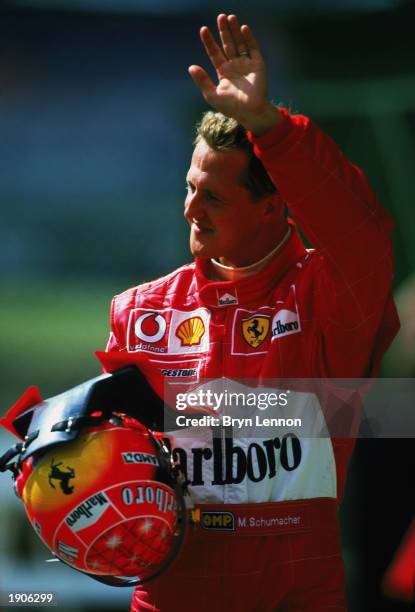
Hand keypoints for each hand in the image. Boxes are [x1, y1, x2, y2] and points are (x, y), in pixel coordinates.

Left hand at [188, 13, 279, 135]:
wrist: (250, 112)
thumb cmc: (231, 107)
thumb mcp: (212, 95)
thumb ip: (202, 81)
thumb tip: (191, 67)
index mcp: (223, 72)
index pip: (214, 53)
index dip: (209, 41)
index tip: (203, 30)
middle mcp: (234, 65)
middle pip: (227, 44)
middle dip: (223, 31)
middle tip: (220, 17)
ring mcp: (246, 63)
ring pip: (239, 43)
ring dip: (235, 30)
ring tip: (230, 17)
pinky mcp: (257, 64)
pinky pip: (253, 48)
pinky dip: (249, 38)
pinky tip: (243, 28)